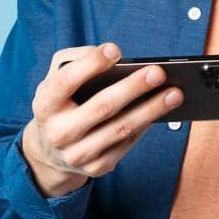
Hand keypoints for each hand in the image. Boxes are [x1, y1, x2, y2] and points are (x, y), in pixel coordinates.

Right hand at [19, 42, 183, 197]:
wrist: (50, 151)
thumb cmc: (61, 103)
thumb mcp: (55, 78)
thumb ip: (75, 59)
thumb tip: (111, 56)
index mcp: (44, 104)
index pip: (65, 82)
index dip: (90, 65)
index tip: (115, 50)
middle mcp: (58, 132)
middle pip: (102, 107)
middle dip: (133, 88)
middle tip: (158, 72)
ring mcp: (77, 154)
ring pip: (121, 129)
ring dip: (151, 110)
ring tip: (174, 93)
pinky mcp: (96, 168)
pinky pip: (127, 143)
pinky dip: (146, 125)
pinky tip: (162, 111)